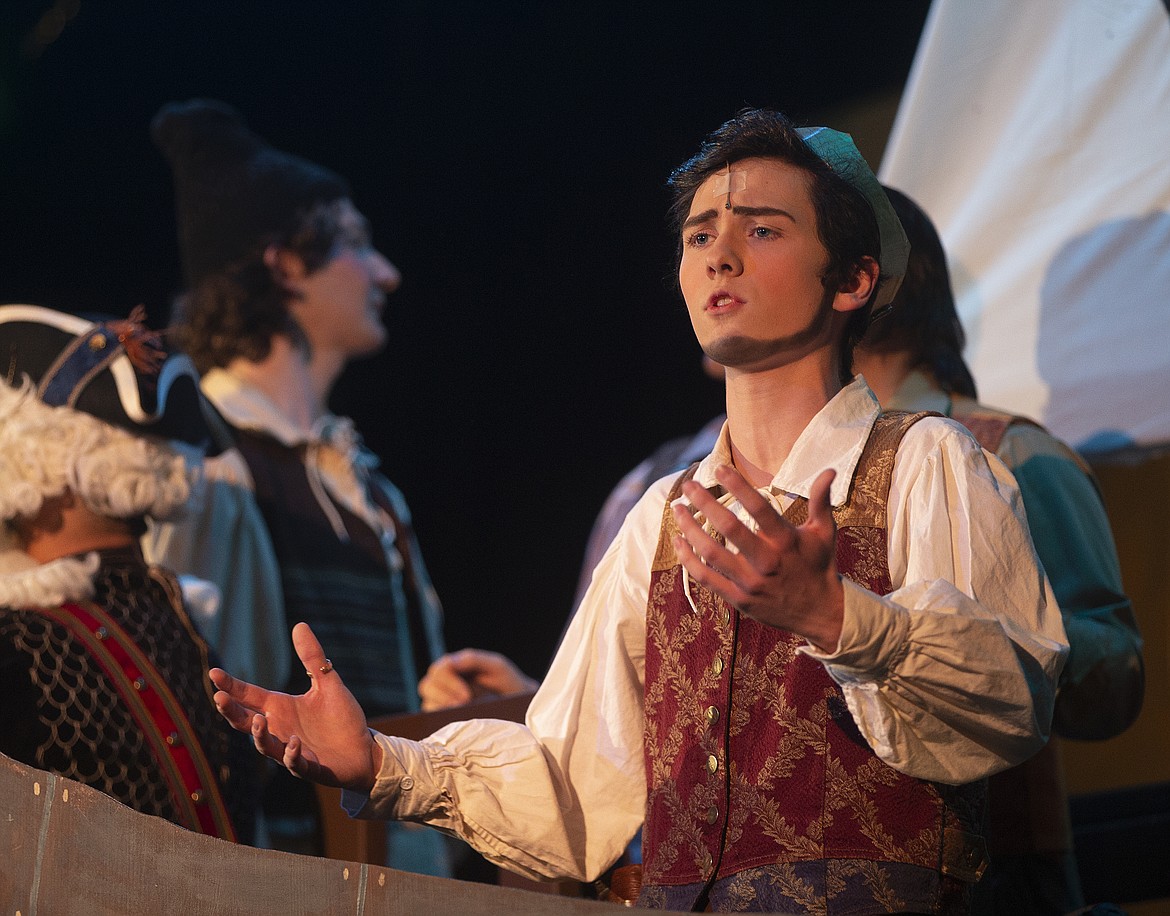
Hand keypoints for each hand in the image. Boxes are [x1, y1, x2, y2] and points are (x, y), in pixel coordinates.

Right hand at [210, 622, 381, 791]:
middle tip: (219, 697)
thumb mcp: (327, 683)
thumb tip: (299, 625)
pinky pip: (295, 763)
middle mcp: (280, 729)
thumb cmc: (341, 718)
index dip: (231, 686)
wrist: (363, 750)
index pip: (249, 696)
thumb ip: (312, 657)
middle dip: (231, 711)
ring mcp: (291, 751)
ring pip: (266, 746)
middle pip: (246, 722)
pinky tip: (294, 742)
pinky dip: (291, 755)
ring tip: (260, 720)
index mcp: (281, 708)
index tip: (213, 673)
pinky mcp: (310, 767)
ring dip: (260, 735)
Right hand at [418, 648, 537, 711]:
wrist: (521, 705)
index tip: (466, 695)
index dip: (448, 682)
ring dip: (443, 708)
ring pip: (428, 703)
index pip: (437, 671)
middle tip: (464, 705)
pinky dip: (443, 720)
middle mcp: (446, 683)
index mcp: (455, 667)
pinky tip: (459, 721)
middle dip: (443, 696)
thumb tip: (452, 661)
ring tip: (463, 714)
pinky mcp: (447, 718)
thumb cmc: (508, 683)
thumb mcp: (496, 666)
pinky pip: (434, 719)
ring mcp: (445, 701)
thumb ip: (473, 659)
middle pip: (426, 686)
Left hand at [672, 464, 843, 650]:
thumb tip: (829, 470)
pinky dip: (687, 559)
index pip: (758, 507)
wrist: (820, 613)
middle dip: (704, 502)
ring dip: (689, 528)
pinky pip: (705, 578)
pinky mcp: (738, 599)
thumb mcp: (824, 532)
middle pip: (728, 527)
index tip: (719, 468)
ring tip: (678, 509)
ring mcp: (750, 583)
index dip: (737, 486)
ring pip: (710, 552)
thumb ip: (821, 500)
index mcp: (786, 541)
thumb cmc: (819, 566)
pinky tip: (678, 541)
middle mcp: (766, 561)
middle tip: (689, 486)